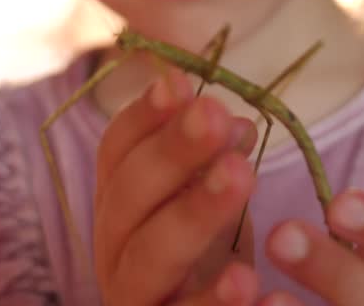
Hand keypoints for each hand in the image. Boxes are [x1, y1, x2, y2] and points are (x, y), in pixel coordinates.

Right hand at [94, 69, 261, 304]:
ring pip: (151, 255)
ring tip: (243, 174)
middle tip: (215, 114)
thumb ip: (214, 164)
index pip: (116, 152)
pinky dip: (213, 302)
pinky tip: (249, 280)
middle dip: (172, 151)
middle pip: (129, 194)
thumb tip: (235, 121)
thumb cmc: (203, 263)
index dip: (144, 115)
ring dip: (194, 212)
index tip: (179, 80)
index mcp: (119, 205)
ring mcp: (133, 295)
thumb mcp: (208, 206)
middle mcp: (114, 247)